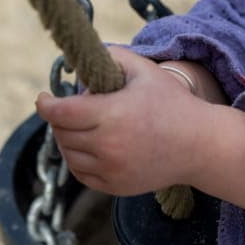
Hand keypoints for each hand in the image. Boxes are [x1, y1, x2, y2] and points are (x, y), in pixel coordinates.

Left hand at [35, 46, 209, 195]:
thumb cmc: (173, 103)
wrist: (201, 145)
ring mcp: (112, 170)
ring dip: (68, 139)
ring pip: (69, 155)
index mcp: (112, 114)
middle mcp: (108, 146)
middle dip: (60, 118)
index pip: (60, 112)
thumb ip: (112, 57)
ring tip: (83, 126)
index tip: (43, 97)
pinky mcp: (116, 187)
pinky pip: (82, 174)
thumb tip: (82, 63)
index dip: (46, 104)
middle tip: (73, 108)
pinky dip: (79, 159)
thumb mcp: (145, 71)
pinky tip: (90, 146)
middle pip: (61, 132)